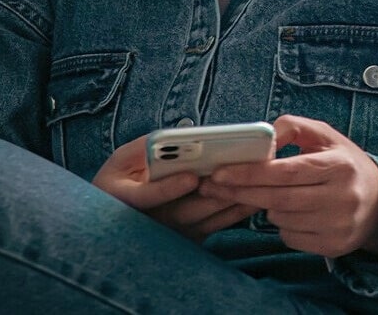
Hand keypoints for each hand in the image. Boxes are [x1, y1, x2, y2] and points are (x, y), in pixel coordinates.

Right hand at [93, 133, 257, 240]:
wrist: (120, 222)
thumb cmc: (121, 181)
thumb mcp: (122, 160)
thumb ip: (143, 148)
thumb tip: (172, 139)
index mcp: (125, 199)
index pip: (148, 197)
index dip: (169, 188)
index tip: (191, 177)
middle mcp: (151, 222)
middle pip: (187, 210)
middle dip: (216, 190)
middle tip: (241, 170)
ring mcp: (173, 234)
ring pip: (207, 218)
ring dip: (232, 199)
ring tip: (256, 179)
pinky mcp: (192, 238)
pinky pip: (219, 224)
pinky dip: (238, 210)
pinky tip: (258, 193)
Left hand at [199, 115, 377, 259]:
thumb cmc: (344, 164)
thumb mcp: (326, 136)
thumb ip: (293, 127)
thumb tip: (264, 137)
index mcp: (339, 165)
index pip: (287, 171)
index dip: (251, 173)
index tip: (221, 172)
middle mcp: (341, 197)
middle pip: (278, 198)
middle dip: (242, 192)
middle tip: (214, 186)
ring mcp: (338, 225)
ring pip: (281, 219)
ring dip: (267, 207)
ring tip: (274, 195)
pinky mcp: (334, 246)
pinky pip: (290, 238)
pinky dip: (283, 225)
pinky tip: (292, 213)